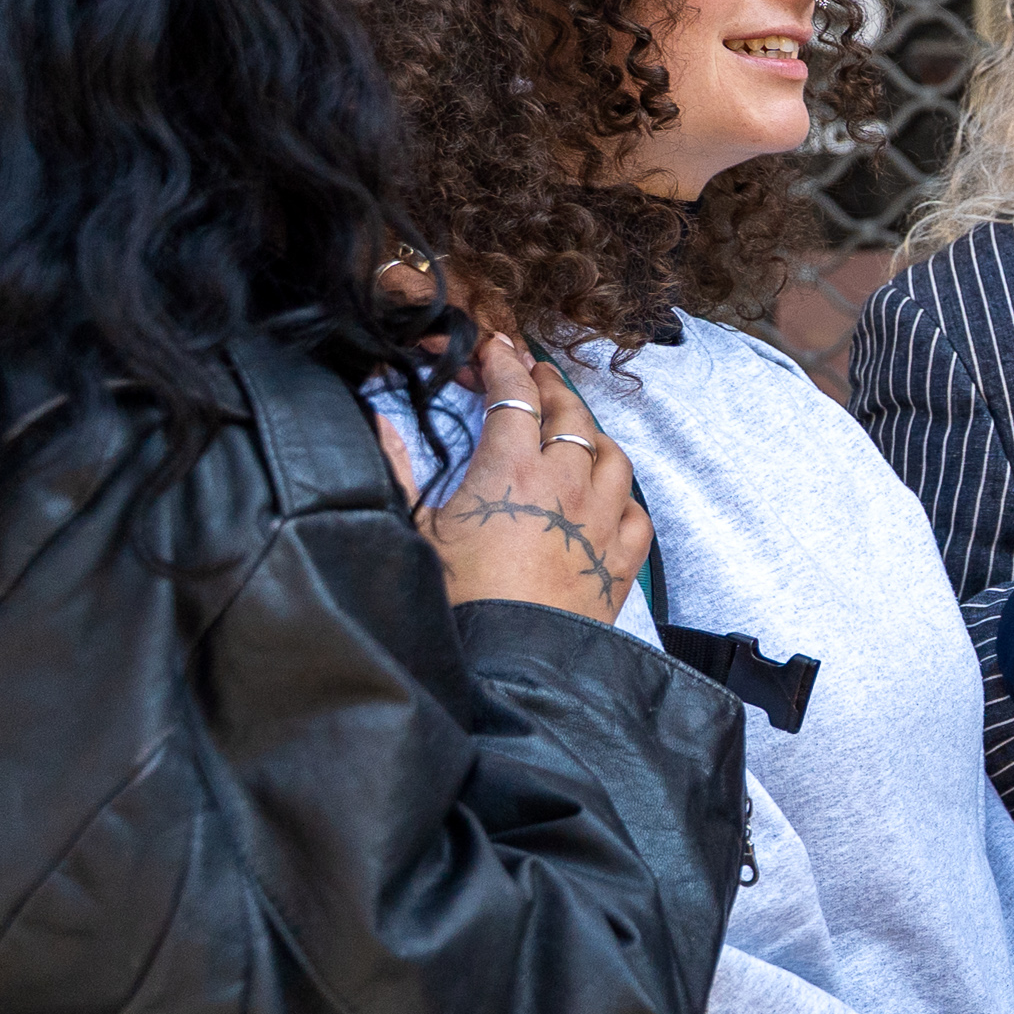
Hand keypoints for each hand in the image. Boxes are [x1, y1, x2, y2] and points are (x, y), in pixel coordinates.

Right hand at [387, 336, 650, 616]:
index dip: (504, 365)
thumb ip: (397, 467)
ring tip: (574, 429)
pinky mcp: (622, 560)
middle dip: (552, 388)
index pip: (515, 396)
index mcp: (512, 469)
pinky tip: (607, 495)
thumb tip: (377, 420)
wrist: (504, 665)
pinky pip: (636, 512)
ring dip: (593, 435)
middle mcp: (567, 484)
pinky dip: (623, 494)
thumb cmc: (453, 600)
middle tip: (536, 375)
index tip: (496, 348)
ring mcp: (601, 520)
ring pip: (614, 456)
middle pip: (571, 416)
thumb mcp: (414, 529)